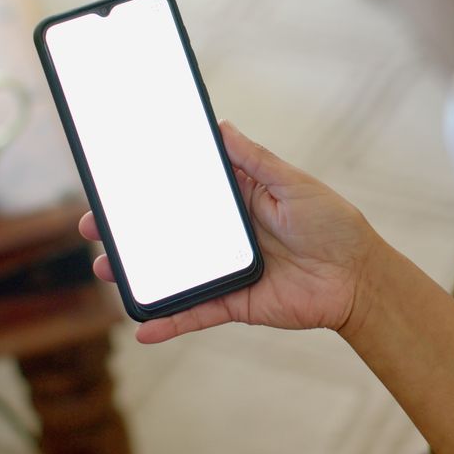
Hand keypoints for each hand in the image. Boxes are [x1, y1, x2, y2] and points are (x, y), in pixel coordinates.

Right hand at [78, 120, 388, 343]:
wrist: (359, 278)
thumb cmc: (333, 224)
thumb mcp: (294, 184)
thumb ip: (255, 160)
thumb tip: (220, 126)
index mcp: (236, 201)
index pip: (183, 191)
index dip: (149, 186)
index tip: (115, 181)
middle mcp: (224, 235)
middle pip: (166, 232)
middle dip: (128, 231)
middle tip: (94, 226)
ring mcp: (225, 270)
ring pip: (172, 273)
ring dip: (138, 274)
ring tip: (106, 268)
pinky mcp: (234, 303)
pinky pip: (195, 313)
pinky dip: (169, 322)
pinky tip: (141, 327)